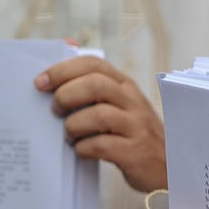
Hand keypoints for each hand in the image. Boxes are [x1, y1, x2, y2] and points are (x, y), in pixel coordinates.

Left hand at [38, 56, 165, 192]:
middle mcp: (133, 101)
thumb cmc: (132, 132)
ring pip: (98, 115)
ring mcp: (136, 126)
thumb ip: (93, 79)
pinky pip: (101, 145)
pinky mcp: (135, 151)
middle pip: (95, 85)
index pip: (93, 64)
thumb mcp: (118, 102)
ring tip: (70, 135)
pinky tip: (82, 150)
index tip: (40, 82)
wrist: (167, 165)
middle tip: (55, 111)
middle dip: (66, 96)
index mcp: (125, 86)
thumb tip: (69, 43)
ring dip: (73, 126)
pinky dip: (84, 148)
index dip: (63, 70)